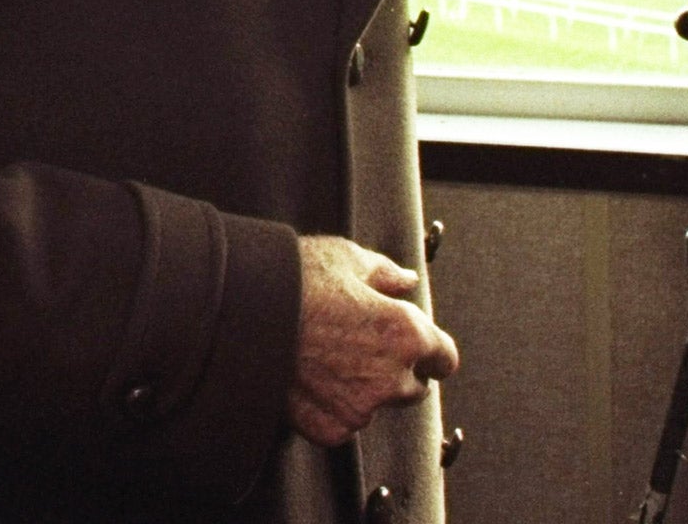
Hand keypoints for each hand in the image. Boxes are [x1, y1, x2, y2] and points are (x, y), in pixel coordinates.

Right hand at [286, 235, 459, 447]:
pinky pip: (344, 423)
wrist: (242, 314)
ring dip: (364, 389)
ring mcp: (361, 408)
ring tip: (328, 359)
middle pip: (414, 387)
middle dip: (396, 369)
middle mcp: (391, 377)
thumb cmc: (295, 280)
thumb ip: (385, 273)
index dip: (431, 348)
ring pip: (376, 405)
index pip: (444, 358)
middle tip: (359, 345)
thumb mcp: (345, 258)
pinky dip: (333, 407)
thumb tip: (406, 281)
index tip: (417, 344)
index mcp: (405, 334)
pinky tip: (311, 379)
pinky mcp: (331, 429)